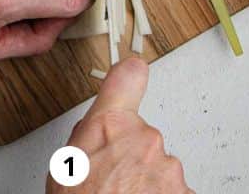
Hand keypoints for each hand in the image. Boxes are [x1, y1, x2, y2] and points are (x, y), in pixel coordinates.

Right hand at [50, 58, 191, 192]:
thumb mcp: (64, 169)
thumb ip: (86, 139)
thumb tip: (94, 132)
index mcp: (111, 127)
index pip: (129, 77)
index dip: (130, 73)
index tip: (132, 67)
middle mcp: (146, 139)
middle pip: (143, 136)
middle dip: (130, 155)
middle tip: (108, 182)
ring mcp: (168, 168)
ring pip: (158, 167)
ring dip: (144, 182)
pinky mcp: (185, 192)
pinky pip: (171, 191)